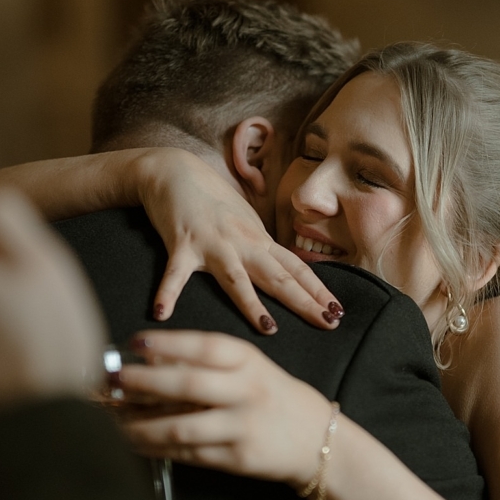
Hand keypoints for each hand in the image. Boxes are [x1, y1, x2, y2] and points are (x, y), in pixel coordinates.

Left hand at [114, 330, 333, 487]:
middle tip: (111, 380)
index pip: (203, 347)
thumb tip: (152, 359)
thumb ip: (207, 363)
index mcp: (249, 361)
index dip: (166, 343)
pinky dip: (156, 448)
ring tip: (111, 420)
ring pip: (181, 427)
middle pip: (188, 385)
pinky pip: (188, 453)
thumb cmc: (272, 397)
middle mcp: (247, 392)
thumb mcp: (249, 369)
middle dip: (143, 382)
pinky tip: (135, 441)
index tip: (134, 343)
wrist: (316, 439)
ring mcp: (243, 427)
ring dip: (140, 425)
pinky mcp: (237, 459)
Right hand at [135, 148, 342, 332]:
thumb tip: (286, 272)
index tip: (338, 311)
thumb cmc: (212, 201)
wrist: (175, 171)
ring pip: (236, 277)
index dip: (319, 290)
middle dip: (305, 301)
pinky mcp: (181, 243)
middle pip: (278, 277)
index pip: (296, 269)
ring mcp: (212, 243)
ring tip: (269, 329)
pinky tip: (162, 314)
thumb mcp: (246, 224)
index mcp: (259, 241)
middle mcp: (242, 243)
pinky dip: (167, 292)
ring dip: (251, 303)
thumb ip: (262, 249)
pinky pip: (174, 273)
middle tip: (329, 322)